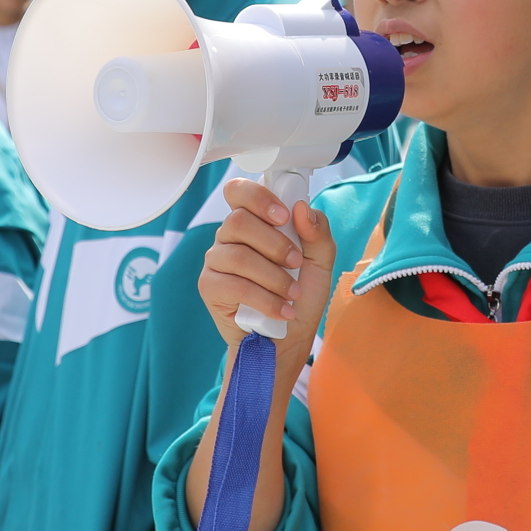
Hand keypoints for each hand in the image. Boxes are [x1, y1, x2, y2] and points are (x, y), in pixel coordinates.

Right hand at [194, 179, 337, 354]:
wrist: (288, 339)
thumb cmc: (300, 296)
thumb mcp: (320, 263)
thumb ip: (317, 233)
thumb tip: (301, 207)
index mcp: (253, 222)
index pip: (239, 191)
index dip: (258, 197)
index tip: (283, 216)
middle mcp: (229, 237)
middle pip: (239, 221)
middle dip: (275, 243)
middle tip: (296, 262)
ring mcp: (216, 261)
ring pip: (238, 255)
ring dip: (274, 277)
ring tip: (292, 293)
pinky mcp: (210, 287)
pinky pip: (234, 285)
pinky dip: (265, 299)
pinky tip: (281, 310)